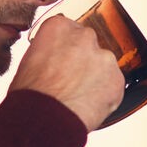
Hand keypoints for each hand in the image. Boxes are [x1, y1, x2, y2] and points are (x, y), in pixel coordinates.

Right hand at [10, 15, 124, 130]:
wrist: (43, 119)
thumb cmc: (30, 95)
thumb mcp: (29, 60)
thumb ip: (48, 51)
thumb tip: (54, 59)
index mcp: (59, 27)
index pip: (68, 31)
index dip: (64, 50)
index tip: (62, 62)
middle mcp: (84, 37)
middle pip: (88, 45)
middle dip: (82, 61)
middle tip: (70, 81)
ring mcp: (104, 58)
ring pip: (103, 65)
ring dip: (95, 78)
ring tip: (78, 96)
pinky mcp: (117, 79)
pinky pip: (113, 85)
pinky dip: (104, 95)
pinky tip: (88, 104)